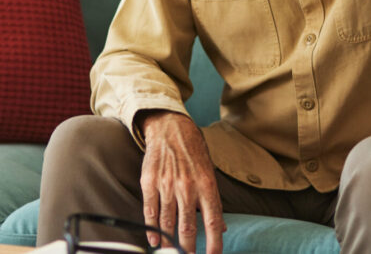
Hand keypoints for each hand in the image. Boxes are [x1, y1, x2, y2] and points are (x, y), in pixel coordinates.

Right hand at [139, 110, 224, 253]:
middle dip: (188, 248)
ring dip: (168, 243)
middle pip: (188, 227)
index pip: (213, 222)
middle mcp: (187, 187)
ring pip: (167, 223)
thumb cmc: (193, 152)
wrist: (171, 128)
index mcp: (206, 185)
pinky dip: (152, 229)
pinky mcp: (149, 182)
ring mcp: (166, 185)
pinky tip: (154, 240)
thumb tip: (221, 227)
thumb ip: (214, 201)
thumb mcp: (210, 173)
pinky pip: (150, 211)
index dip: (214, 244)